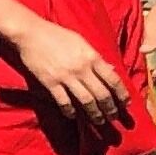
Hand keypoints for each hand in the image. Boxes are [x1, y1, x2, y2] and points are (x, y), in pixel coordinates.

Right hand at [12, 18, 130, 122]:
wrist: (30, 33)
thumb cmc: (56, 35)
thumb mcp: (81, 42)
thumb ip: (96, 57)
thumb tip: (111, 70)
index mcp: (92, 57)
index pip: (113, 80)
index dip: (122, 95)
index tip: (125, 104)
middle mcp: (82, 69)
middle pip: (102, 94)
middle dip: (110, 109)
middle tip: (113, 117)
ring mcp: (65, 77)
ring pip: (86, 101)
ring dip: (95, 114)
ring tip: (99, 121)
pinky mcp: (50, 83)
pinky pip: (64, 101)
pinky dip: (70, 111)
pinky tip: (73, 115)